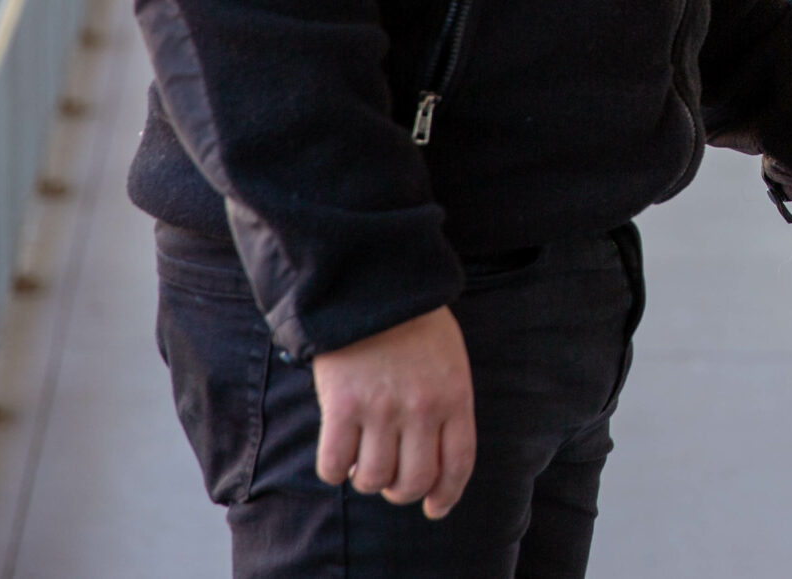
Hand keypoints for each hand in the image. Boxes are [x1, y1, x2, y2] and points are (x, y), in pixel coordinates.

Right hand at [312, 305, 475, 518]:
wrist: (373, 283)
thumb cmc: (414, 321)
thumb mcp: (450, 358)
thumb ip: (447, 404)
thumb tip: (433, 456)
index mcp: (455, 395)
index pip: (457, 464)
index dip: (445, 495)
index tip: (434, 508)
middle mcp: (422, 408)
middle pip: (413, 481)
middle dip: (400, 491)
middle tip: (389, 478)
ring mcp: (381, 408)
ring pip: (373, 479)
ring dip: (366, 479)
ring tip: (363, 459)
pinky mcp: (341, 405)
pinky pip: (334, 465)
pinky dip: (335, 470)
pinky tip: (338, 454)